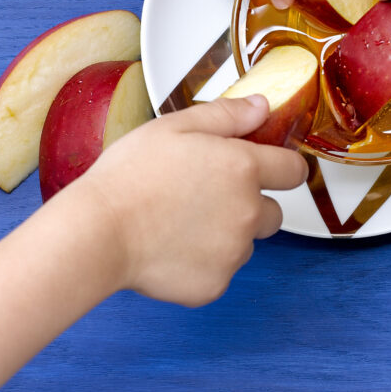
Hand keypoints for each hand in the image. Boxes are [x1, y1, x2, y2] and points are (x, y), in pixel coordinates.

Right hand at [76, 96, 306, 306]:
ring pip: (244, 243)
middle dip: (250, 205)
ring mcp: (234, 252)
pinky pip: (219, 271)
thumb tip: (262, 106)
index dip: (283, 168)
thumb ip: (227, 114)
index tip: (269, 170)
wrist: (96, 233)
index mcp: (244, 168)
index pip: (294, 170)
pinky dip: (202, 263)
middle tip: (205, 198)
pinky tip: (169, 248)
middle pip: (273, 212)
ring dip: (225, 235)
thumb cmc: (129, 176)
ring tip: (178, 223)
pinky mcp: (214, 284)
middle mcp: (249, 212)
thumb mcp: (175, 126)